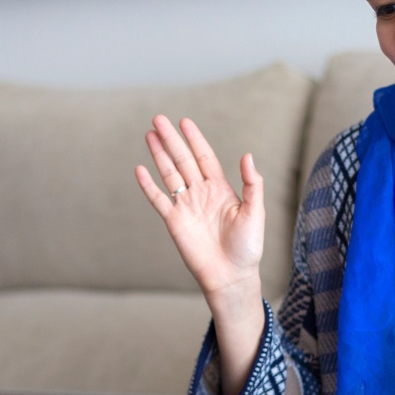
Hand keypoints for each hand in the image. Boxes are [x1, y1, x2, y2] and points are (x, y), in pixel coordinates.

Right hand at [135, 115, 264, 303]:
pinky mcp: (174, 222)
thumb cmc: (247, 247)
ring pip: (169, 175)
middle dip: (171, 140)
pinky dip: (148, 185)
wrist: (231, 275)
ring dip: (159, 155)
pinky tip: (140, 169)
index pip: (205, 157)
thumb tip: (247, 155)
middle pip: (183, 160)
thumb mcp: (255, 212)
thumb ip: (252, 184)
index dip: (195, 139)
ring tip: (149, 135)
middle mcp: (201, 194)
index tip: (184, 121)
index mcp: (221, 189)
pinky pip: (158, 200)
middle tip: (158, 119)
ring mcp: (186, 207)